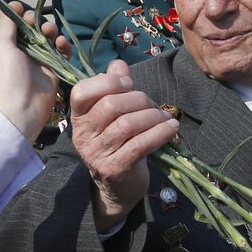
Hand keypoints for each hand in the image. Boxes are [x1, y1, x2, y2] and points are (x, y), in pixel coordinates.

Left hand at [0, 4, 60, 142]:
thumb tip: (11, 5)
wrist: (23, 110)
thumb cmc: (7, 78)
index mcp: (0, 47)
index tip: (19, 10)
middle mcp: (18, 52)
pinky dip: (62, 44)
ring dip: (49, 30)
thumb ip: (6, 25)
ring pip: (45, 37)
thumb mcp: (1, 47)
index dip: (13, 15)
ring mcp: (36, 60)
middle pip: (28, 28)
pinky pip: (60, 51)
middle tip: (35, 23)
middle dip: (33, 21)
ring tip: (50, 32)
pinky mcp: (52, 68)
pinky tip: (61, 43)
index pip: (5, 25)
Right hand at [70, 60, 180, 230]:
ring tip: (166, 118)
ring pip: (128, 125)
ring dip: (153, 117)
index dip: (108, 82)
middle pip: (111, 106)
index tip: (129, 85)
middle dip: (139, 100)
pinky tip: (172, 128)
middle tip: (153, 106)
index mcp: (79, 117)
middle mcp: (83, 135)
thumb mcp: (114, 115)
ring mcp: (96, 154)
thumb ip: (114, 87)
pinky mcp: (114, 169)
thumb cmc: (118, 144)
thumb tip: (118, 64)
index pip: (82, 91)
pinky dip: (160, 133)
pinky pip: (140, 145)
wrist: (118, 187)